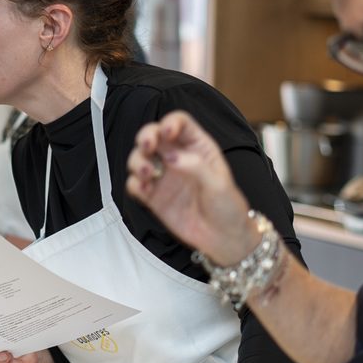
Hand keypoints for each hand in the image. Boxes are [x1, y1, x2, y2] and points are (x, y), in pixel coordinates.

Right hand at [125, 111, 256, 264]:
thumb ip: (195, 167)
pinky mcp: (153, 196)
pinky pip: (135, 184)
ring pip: (140, 158)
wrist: (223, 239)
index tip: (167, 132)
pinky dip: (134, 183)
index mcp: (198, 148)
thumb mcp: (219, 184)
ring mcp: (163, 177)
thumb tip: (171, 157)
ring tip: (147, 173)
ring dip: (137, 161)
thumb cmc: (228, 209)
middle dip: (145, 137)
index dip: (171, 122)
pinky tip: (144, 190)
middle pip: (154, 136)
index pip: (181, 124)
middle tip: (147, 147)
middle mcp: (177, 158)